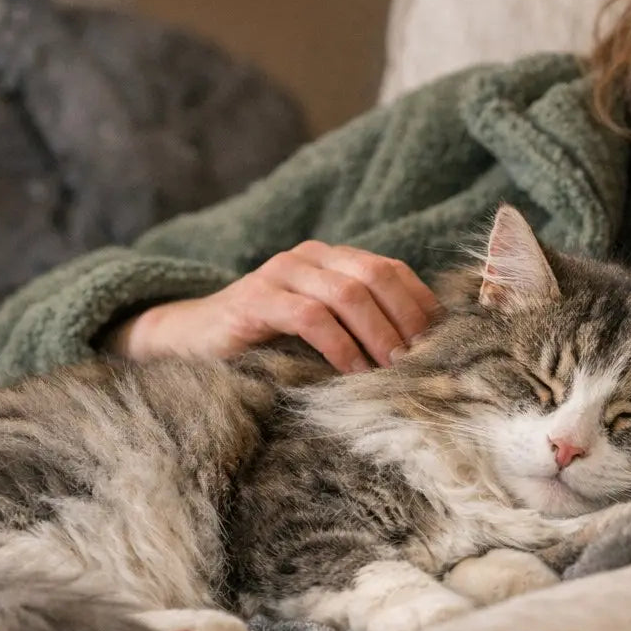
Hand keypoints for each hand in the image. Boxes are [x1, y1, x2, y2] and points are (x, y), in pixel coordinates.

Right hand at [108, 241, 441, 371]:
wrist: (188, 340)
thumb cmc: (263, 343)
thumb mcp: (317, 330)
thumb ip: (357, 328)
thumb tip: (418, 356)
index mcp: (329, 258)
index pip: (390, 269)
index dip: (420, 303)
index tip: (441, 342)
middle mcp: (308, 256)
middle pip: (376, 275)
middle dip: (406, 319)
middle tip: (422, 360)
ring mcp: (280, 273)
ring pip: (348, 293)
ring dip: (379, 335)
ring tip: (395, 370)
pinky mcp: (256, 299)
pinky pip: (312, 317)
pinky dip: (341, 346)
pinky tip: (354, 373)